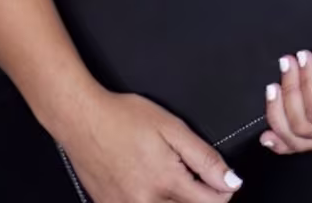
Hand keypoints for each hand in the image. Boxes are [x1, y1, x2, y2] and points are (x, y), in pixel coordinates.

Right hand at [56, 87, 243, 202]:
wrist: (81, 119)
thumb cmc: (123, 117)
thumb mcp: (172, 128)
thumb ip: (204, 158)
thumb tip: (230, 181)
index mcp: (166, 183)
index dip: (223, 191)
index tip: (224, 181)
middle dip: (200, 199)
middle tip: (196, 178)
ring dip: (176, 202)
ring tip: (171, 180)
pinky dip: (152, 202)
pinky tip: (148, 185)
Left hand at [259, 49, 311, 154]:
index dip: (305, 84)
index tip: (302, 56)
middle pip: (303, 124)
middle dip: (290, 90)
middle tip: (286, 63)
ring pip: (295, 136)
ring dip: (278, 111)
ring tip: (274, 86)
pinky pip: (295, 146)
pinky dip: (279, 141)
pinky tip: (268, 135)